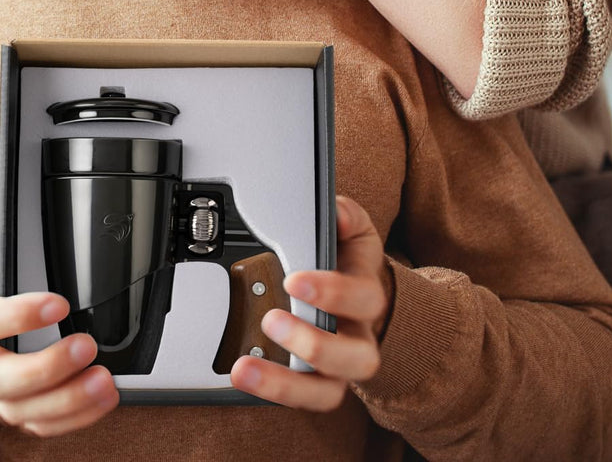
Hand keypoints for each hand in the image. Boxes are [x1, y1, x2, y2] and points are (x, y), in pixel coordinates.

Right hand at [0, 212, 118, 436]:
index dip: (15, 317)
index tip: (58, 304)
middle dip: (43, 369)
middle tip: (86, 347)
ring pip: (17, 409)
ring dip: (64, 401)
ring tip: (104, 382)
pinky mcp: (15, 400)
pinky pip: (36, 422)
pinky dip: (71, 418)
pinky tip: (100, 401)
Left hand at [229, 196, 388, 410]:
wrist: (358, 293)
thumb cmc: (351, 262)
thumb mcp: (353, 231)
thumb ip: (347, 216)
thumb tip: (338, 212)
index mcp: (368, 296)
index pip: (365, 299)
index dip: (333, 293)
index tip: (295, 279)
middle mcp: (359, 338)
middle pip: (357, 358)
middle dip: (314, 343)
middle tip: (273, 320)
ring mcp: (338, 367)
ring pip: (328, 393)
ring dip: (285, 383)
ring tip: (246, 366)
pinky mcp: (315, 382)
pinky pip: (302, 399)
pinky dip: (271, 392)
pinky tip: (242, 373)